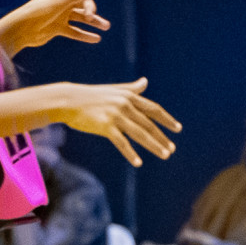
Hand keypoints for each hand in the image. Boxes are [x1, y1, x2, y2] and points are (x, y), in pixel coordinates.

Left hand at [0, 0, 114, 55]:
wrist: (21, 31)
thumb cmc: (39, 12)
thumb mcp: (61, 2)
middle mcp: (63, 0)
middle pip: (85, 1)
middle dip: (91, 9)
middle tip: (89, 17)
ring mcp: (61, 14)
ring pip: (82, 17)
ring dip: (94, 21)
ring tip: (105, 27)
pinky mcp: (59, 27)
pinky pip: (75, 31)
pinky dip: (85, 34)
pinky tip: (96, 39)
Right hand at [53, 78, 180, 166]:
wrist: (67, 100)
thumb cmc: (91, 96)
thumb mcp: (114, 90)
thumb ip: (132, 89)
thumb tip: (145, 81)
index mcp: (130, 97)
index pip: (154, 110)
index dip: (167, 120)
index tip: (178, 129)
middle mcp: (126, 105)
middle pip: (149, 124)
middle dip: (162, 137)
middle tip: (172, 149)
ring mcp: (116, 116)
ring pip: (140, 134)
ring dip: (153, 146)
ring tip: (165, 155)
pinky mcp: (105, 126)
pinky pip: (121, 142)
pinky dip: (130, 153)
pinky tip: (138, 162)